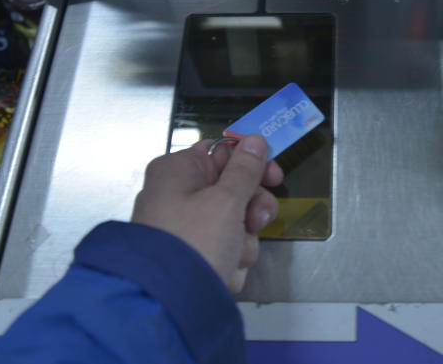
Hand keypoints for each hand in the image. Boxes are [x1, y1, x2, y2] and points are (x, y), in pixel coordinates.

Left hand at [131, 134, 283, 292]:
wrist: (167, 304)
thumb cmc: (193, 242)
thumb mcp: (226, 201)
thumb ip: (245, 170)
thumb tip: (253, 139)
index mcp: (178, 171)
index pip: (223, 153)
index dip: (252, 163)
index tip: (275, 176)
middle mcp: (177, 195)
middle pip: (233, 189)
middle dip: (251, 209)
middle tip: (254, 221)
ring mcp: (184, 228)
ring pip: (234, 223)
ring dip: (243, 240)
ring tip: (232, 254)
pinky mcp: (192, 256)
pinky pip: (225, 248)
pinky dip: (230, 259)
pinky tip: (223, 271)